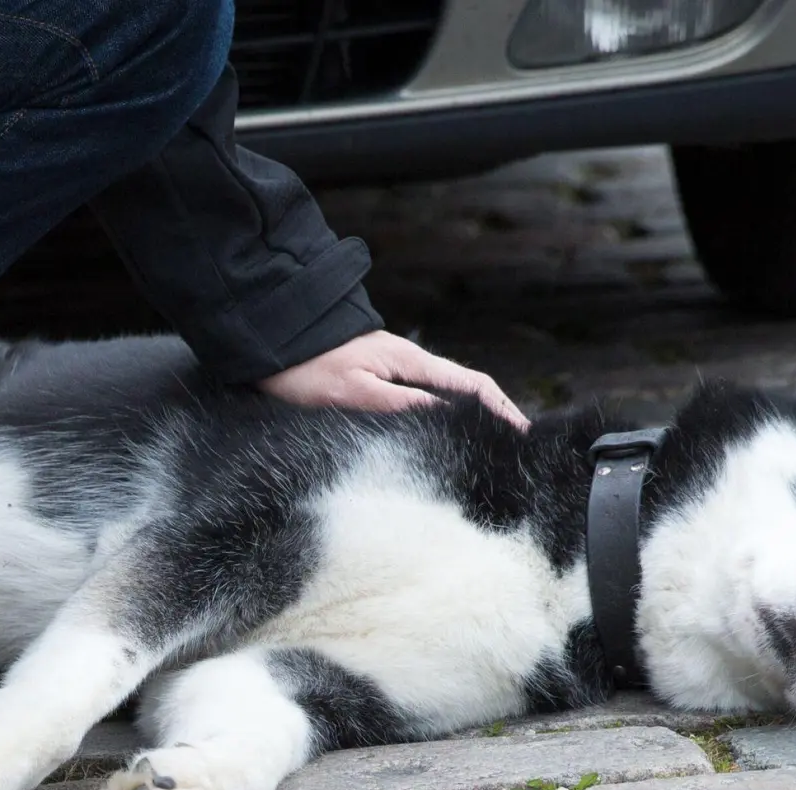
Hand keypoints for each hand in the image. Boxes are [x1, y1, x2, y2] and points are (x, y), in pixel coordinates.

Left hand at [256, 331, 529, 429]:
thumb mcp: (351, 391)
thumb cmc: (307, 368)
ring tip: (490, 442)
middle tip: (515, 445)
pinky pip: (428, 395)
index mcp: (410, 363)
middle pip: (467, 387)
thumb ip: (398, 403)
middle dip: (496, 412)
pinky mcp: (383, 376)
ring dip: (474, 413)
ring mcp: (398, 368)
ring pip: (448, 391)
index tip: (521, 432)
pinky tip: (447, 430)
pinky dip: (448, 411)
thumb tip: (444, 416)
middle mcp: (410, 362)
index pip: (471, 384)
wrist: (274, 339)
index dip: (500, 407)